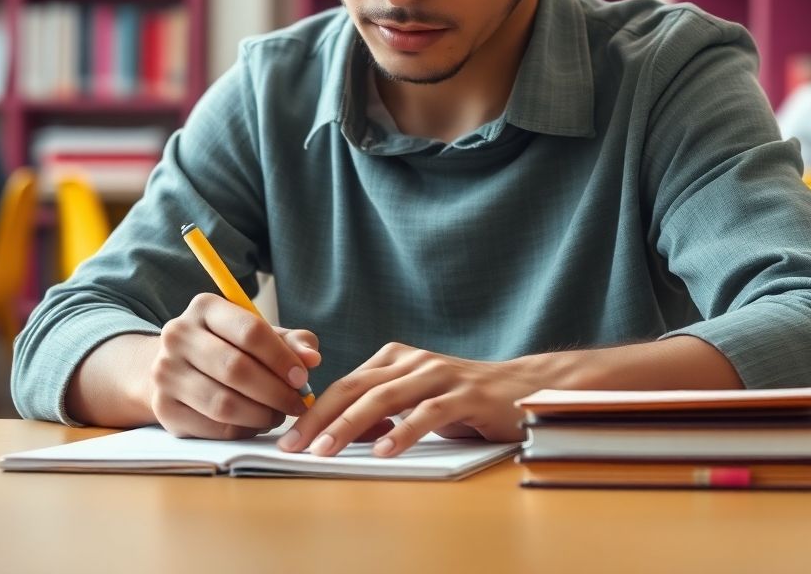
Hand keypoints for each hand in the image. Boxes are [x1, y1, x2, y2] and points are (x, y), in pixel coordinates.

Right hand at [149, 292, 319, 439]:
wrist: (175, 366)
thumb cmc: (227, 346)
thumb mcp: (257, 333)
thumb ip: (290, 341)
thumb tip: (312, 358)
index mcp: (205, 307)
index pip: (250, 331)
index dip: (281, 358)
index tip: (302, 378)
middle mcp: (178, 336)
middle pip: (236, 369)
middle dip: (275, 391)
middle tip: (297, 404)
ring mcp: (165, 373)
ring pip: (224, 404)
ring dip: (261, 414)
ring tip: (279, 414)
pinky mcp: (164, 409)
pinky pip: (213, 427)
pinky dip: (243, 430)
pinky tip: (256, 423)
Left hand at [276, 342, 543, 458]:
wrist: (522, 389)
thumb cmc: (463, 400)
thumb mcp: (416, 402)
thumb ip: (382, 412)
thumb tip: (341, 435)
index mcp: (396, 359)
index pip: (345, 384)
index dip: (314, 410)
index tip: (288, 438)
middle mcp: (413, 361)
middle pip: (356, 387)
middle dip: (319, 418)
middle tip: (294, 445)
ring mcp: (439, 374)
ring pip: (384, 397)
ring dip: (350, 425)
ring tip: (326, 450)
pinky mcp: (465, 395)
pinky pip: (427, 413)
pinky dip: (403, 432)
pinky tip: (384, 452)